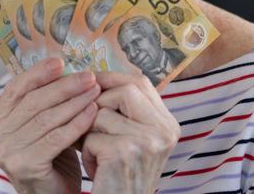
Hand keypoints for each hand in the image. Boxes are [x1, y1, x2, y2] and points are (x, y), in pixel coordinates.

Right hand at [0, 58, 99, 193]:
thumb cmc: (52, 158)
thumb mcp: (43, 125)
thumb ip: (45, 101)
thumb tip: (65, 66)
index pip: (16, 89)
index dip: (38, 73)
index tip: (60, 61)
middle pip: (33, 101)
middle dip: (64, 86)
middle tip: (89, 76)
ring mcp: (7, 152)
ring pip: (46, 118)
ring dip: (74, 102)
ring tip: (95, 91)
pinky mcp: (25, 166)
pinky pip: (55, 138)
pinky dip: (76, 123)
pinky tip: (92, 112)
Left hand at [81, 72, 180, 192]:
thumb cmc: (121, 176)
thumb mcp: (134, 141)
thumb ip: (126, 112)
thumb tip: (95, 78)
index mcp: (167, 124)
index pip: (141, 82)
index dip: (113, 78)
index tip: (92, 80)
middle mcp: (163, 131)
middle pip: (125, 90)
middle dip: (99, 101)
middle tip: (88, 119)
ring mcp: (147, 141)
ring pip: (102, 113)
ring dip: (89, 133)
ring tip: (97, 154)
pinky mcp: (125, 153)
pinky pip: (91, 136)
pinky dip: (86, 152)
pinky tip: (96, 168)